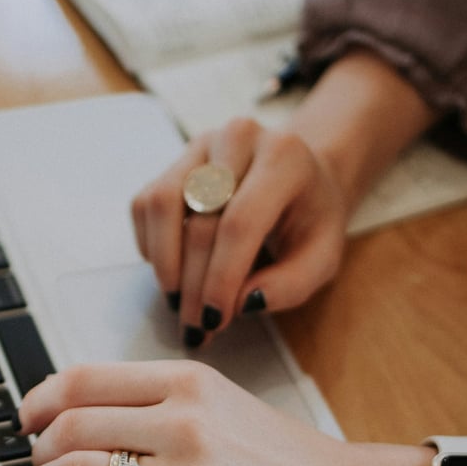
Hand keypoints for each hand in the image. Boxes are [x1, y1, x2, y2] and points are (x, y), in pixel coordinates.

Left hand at [17, 360, 446, 465]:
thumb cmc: (286, 455)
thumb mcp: (222, 401)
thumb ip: (156, 399)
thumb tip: (81, 413)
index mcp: (189, 382)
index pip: (85, 378)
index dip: (40, 399)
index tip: (27, 418)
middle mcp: (186, 424)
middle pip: (71, 427)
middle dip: (37, 450)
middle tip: (34, 465)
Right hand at [131, 117, 348, 345]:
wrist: (299, 176)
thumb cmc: (309, 220)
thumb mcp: (321, 258)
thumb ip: (291, 285)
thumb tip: (243, 303)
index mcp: (284, 158)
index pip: (240, 223)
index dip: (221, 278)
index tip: (214, 320)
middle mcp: (238, 139)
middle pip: (199, 221)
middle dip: (193, 285)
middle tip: (195, 326)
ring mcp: (200, 146)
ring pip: (161, 206)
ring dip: (164, 264)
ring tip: (178, 301)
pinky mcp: (173, 161)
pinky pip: (145, 205)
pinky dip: (151, 246)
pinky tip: (173, 270)